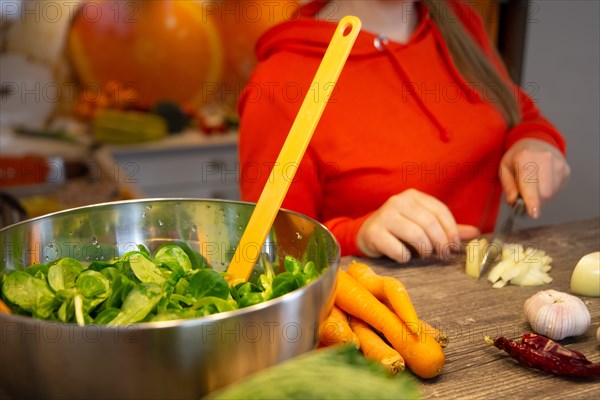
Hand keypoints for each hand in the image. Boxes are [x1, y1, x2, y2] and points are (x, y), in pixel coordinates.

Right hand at [356, 189, 478, 263]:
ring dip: (425, 250)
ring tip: (426, 255)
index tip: (455, 246)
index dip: (451, 230)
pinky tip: (405, 257)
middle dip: (441, 243)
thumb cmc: (399, 229)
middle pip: (429, 223)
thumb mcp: (422, 224)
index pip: (440, 211)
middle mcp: (398, 201)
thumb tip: (475, 233)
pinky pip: (397, 249)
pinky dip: (405, 257)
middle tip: (443, 255)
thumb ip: (447, 227)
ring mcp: (384, 216)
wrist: (367, 233)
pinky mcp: (374, 233)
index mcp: (413, 196)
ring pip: (415, 235)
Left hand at [499, 138, 569, 218]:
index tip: (533, 213)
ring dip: (540, 197)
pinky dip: (548, 191)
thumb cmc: (517, 157)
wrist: (535, 142)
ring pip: (551, 193)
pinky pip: (557, 189)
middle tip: (525, 198)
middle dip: (533, 201)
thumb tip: (513, 201)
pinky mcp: (566, 170)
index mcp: (525, 157)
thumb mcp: (504, 168)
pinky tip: (541, 182)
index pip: (530, 182)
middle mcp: (545, 159)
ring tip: (533, 186)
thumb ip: (508, 185)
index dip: (532, 200)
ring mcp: (558, 164)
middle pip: (543, 192)